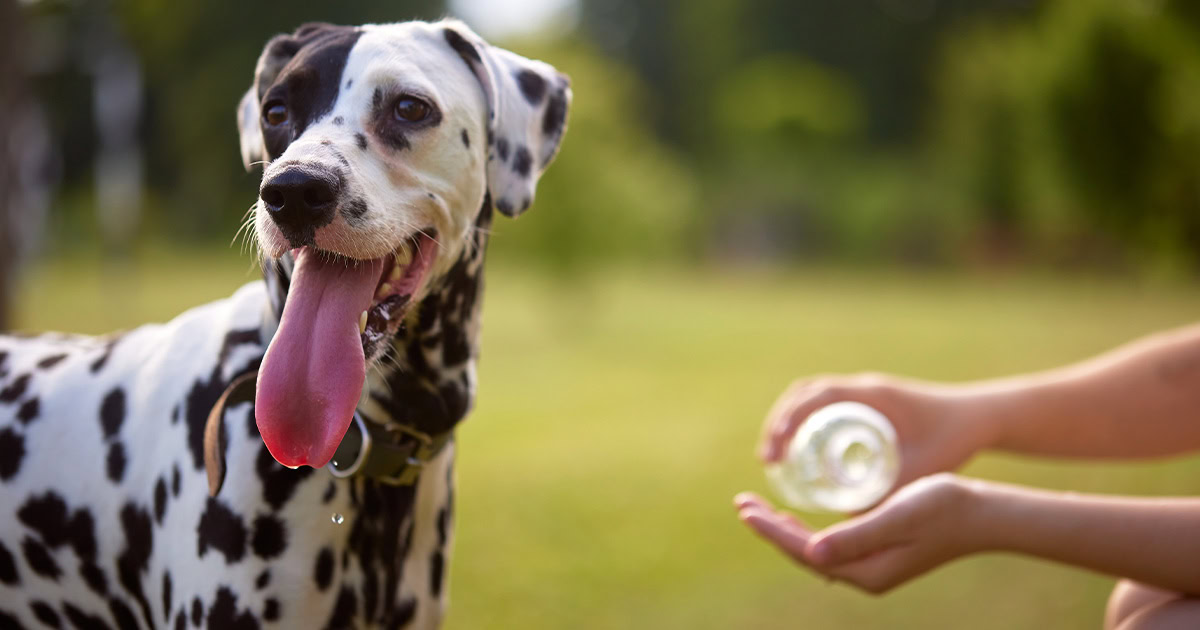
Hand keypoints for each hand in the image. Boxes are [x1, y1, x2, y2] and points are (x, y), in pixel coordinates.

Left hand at [734, 474, 982, 593]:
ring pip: (816, 550)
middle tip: (741, 503)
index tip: (745, 509)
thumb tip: (810, 553)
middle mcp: (866, 575)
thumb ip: (856, 535)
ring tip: (758, 509)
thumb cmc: (945, 508)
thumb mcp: (898, 515)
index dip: (771, 530)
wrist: (983, 514)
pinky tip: (797, 519)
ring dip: (785, 530)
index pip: (804, 551)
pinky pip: (832, 546)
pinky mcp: (879, 556)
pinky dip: (808, 531)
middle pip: (804, 553)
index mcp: (867, 571)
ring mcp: (873, 568)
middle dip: (771, 529)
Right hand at [760, 373, 993, 493]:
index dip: (786, 423)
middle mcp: (862, 388)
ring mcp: (863, 392)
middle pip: (803, 394)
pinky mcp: (866, 402)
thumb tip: (849, 531)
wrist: (979, 418)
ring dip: (788, 421)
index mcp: (871, 394)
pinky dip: (805, 420)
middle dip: (778, 424)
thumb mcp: (918, 472)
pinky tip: (801, 449)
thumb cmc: (952, 441)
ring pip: (810, 397)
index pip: (814, 398)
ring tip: (777, 458)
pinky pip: (825, 403)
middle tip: (768, 461)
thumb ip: (890, 498)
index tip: (774, 454)